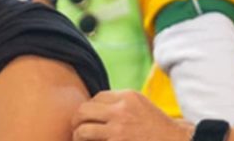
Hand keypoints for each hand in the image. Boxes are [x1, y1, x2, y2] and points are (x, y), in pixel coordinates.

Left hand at [72, 90, 192, 140]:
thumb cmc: (157, 126)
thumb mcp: (140, 104)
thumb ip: (120, 102)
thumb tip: (94, 106)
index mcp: (127, 97)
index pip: (96, 98)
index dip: (90, 108)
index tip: (91, 118)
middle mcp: (121, 111)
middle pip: (83, 111)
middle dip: (77, 121)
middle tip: (78, 129)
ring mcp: (118, 130)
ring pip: (82, 131)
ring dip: (78, 137)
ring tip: (80, 140)